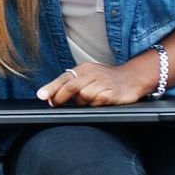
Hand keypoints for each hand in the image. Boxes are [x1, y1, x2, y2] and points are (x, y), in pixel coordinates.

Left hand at [36, 61, 154, 106]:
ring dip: (83, 102)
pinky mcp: (112, 93)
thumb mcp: (87, 76)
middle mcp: (92, 74)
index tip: (41, 96)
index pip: (64, 78)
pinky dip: (95, 104)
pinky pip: (98, 102)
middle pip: (71, 87)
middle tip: (56, 104)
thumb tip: (49, 97)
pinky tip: (100, 101)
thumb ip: (69, 84)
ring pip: (84, 96)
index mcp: (83, 69)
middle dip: (61, 97)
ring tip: (89, 99)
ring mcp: (103, 83)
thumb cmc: (105, 79)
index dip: (51, 88)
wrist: (132, 78)